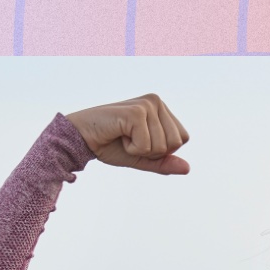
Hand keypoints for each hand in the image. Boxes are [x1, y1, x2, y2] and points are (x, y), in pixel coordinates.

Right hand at [65, 93, 189, 175]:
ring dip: (141, 150)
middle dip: (153, 151)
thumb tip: (187, 168)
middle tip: (131, 139)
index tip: (140, 140)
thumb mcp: (142, 158)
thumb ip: (164, 162)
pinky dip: (132, 149)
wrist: (82, 138)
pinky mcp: (136, 112)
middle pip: (176, 143)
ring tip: (124, 136)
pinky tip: (118, 134)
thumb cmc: (111, 145)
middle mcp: (156, 101)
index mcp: (161, 108)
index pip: (182, 138)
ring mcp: (147, 104)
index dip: (162, 150)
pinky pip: (146, 146)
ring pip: (162, 146)